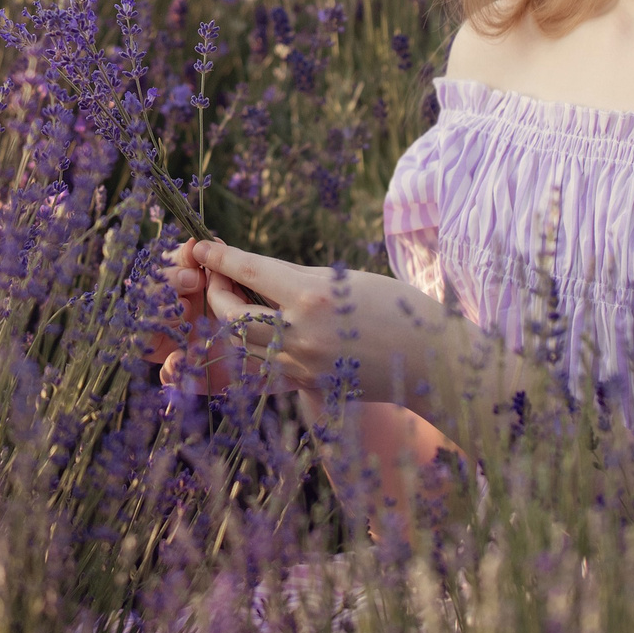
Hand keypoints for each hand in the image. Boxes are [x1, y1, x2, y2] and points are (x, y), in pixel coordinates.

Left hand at [141, 238, 422, 398]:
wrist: (431, 361)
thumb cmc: (398, 308)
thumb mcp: (347, 280)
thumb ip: (300, 278)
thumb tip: (260, 272)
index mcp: (312, 296)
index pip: (250, 271)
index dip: (221, 257)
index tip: (203, 246)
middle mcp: (301, 333)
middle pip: (233, 315)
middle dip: (217, 293)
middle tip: (218, 276)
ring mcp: (303, 366)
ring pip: (244, 345)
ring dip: (234, 323)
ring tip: (237, 302)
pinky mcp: (310, 386)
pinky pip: (268, 367)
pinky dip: (259, 347)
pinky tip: (264, 332)